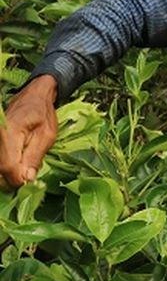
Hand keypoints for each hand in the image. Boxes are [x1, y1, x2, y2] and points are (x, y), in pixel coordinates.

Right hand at [0, 74, 57, 188]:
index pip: (7, 167)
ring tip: (24, 171)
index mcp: (9, 134)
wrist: (33, 96)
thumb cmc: (43, 113)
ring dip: (9, 173)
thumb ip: (35, 157)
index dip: (17, 180)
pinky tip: (17, 165)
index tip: (28, 183)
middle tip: (27, 178)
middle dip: (12, 179)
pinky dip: (6, 166)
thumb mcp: (47, 135)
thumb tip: (26, 179)